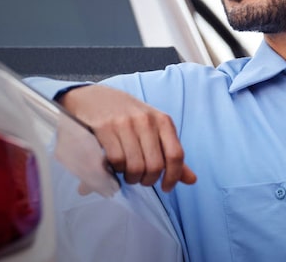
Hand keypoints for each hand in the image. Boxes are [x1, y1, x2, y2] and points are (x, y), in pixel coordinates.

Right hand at [59, 84, 196, 191]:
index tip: (165, 188)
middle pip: (155, 165)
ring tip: (126, 173)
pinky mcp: (104, 128)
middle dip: (148, 180)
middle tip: (140, 179)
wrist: (93, 98)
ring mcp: (124, 123)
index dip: (173, 177)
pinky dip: (115, 170)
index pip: (176, 155)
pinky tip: (113, 165)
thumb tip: (192, 180)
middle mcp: (146, 120)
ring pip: (135, 166)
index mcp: (162, 120)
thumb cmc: (126, 117)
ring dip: (131, 177)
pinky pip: (116, 160)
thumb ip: (170, 153)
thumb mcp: (153, 128)